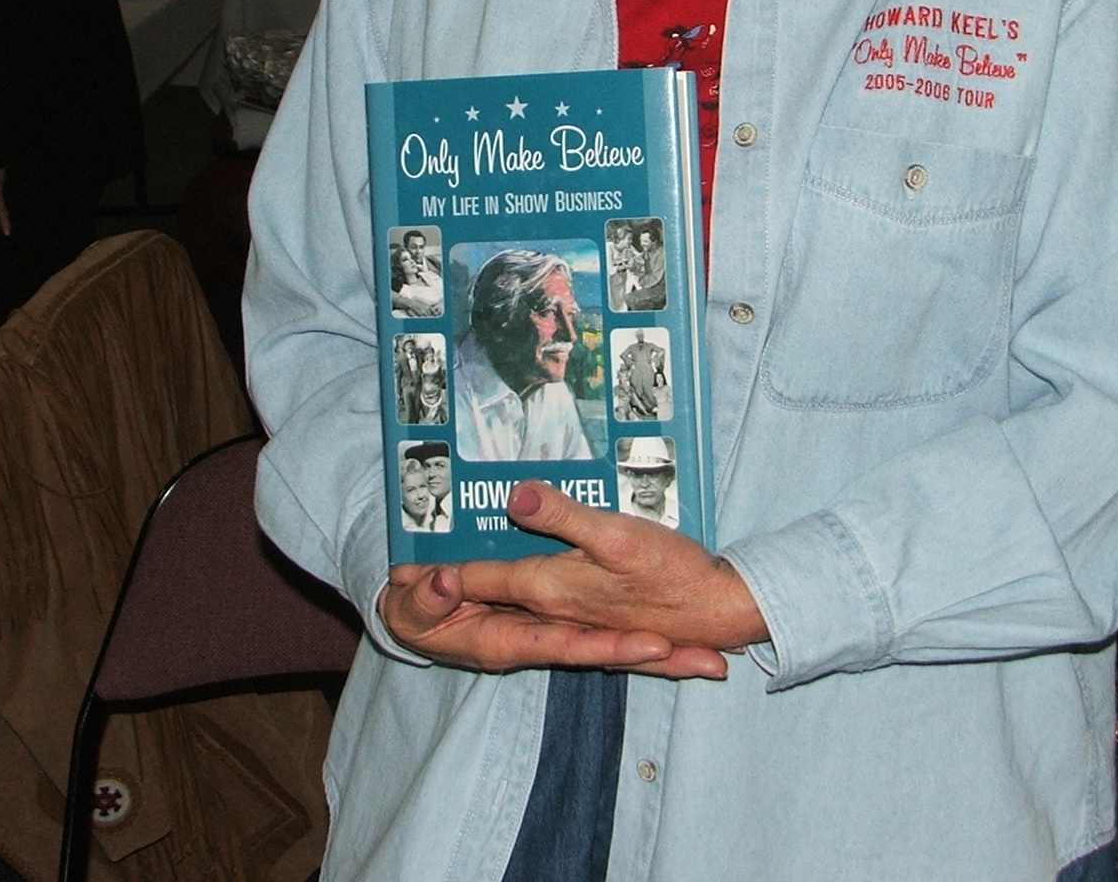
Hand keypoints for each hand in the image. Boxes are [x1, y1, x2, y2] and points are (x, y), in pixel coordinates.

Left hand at [383, 481, 765, 679]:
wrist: (718, 612)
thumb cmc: (671, 571)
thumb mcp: (617, 534)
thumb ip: (563, 516)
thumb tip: (513, 499)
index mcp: (549, 588)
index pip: (480, 578)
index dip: (439, 570)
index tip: (399, 564)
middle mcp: (554, 608)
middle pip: (489, 597)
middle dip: (449, 587)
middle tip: (405, 572)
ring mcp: (574, 617)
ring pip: (514, 603)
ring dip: (480, 595)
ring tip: (444, 577)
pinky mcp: (594, 619)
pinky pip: (544, 610)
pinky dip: (521, 603)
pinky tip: (517, 590)